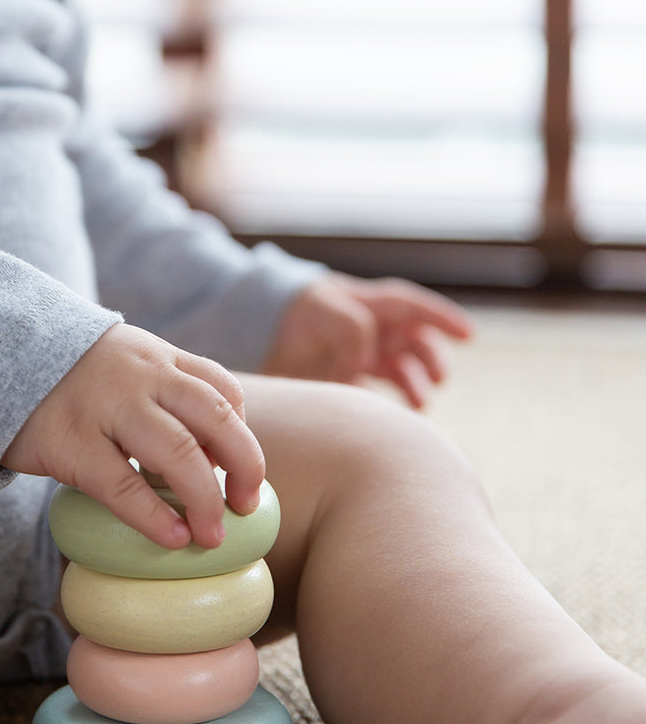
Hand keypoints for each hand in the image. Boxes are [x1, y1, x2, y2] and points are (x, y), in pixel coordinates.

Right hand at [2, 323, 264, 549]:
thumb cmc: (65, 376)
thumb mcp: (120, 364)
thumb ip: (158, 394)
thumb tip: (202, 458)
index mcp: (157, 358)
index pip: (222, 389)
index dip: (241, 434)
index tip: (241, 472)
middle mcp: (142, 376)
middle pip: (217, 419)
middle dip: (245, 467)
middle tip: (246, 507)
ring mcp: (107, 407)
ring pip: (179, 453)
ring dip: (205, 498)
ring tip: (211, 535)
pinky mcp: (71, 442)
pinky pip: (124, 485)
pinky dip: (154, 516)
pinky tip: (171, 537)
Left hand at [261, 274, 473, 408]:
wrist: (253, 330)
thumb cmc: (292, 310)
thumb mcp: (323, 309)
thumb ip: (352, 329)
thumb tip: (363, 365)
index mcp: (369, 305)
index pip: (414, 309)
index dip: (443, 320)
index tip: (469, 336)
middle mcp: (371, 332)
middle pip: (414, 345)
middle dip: (431, 360)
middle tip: (437, 379)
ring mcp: (358, 357)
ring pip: (399, 372)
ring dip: (414, 386)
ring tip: (420, 405)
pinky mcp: (341, 382)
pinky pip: (372, 395)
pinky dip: (384, 406)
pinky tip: (390, 418)